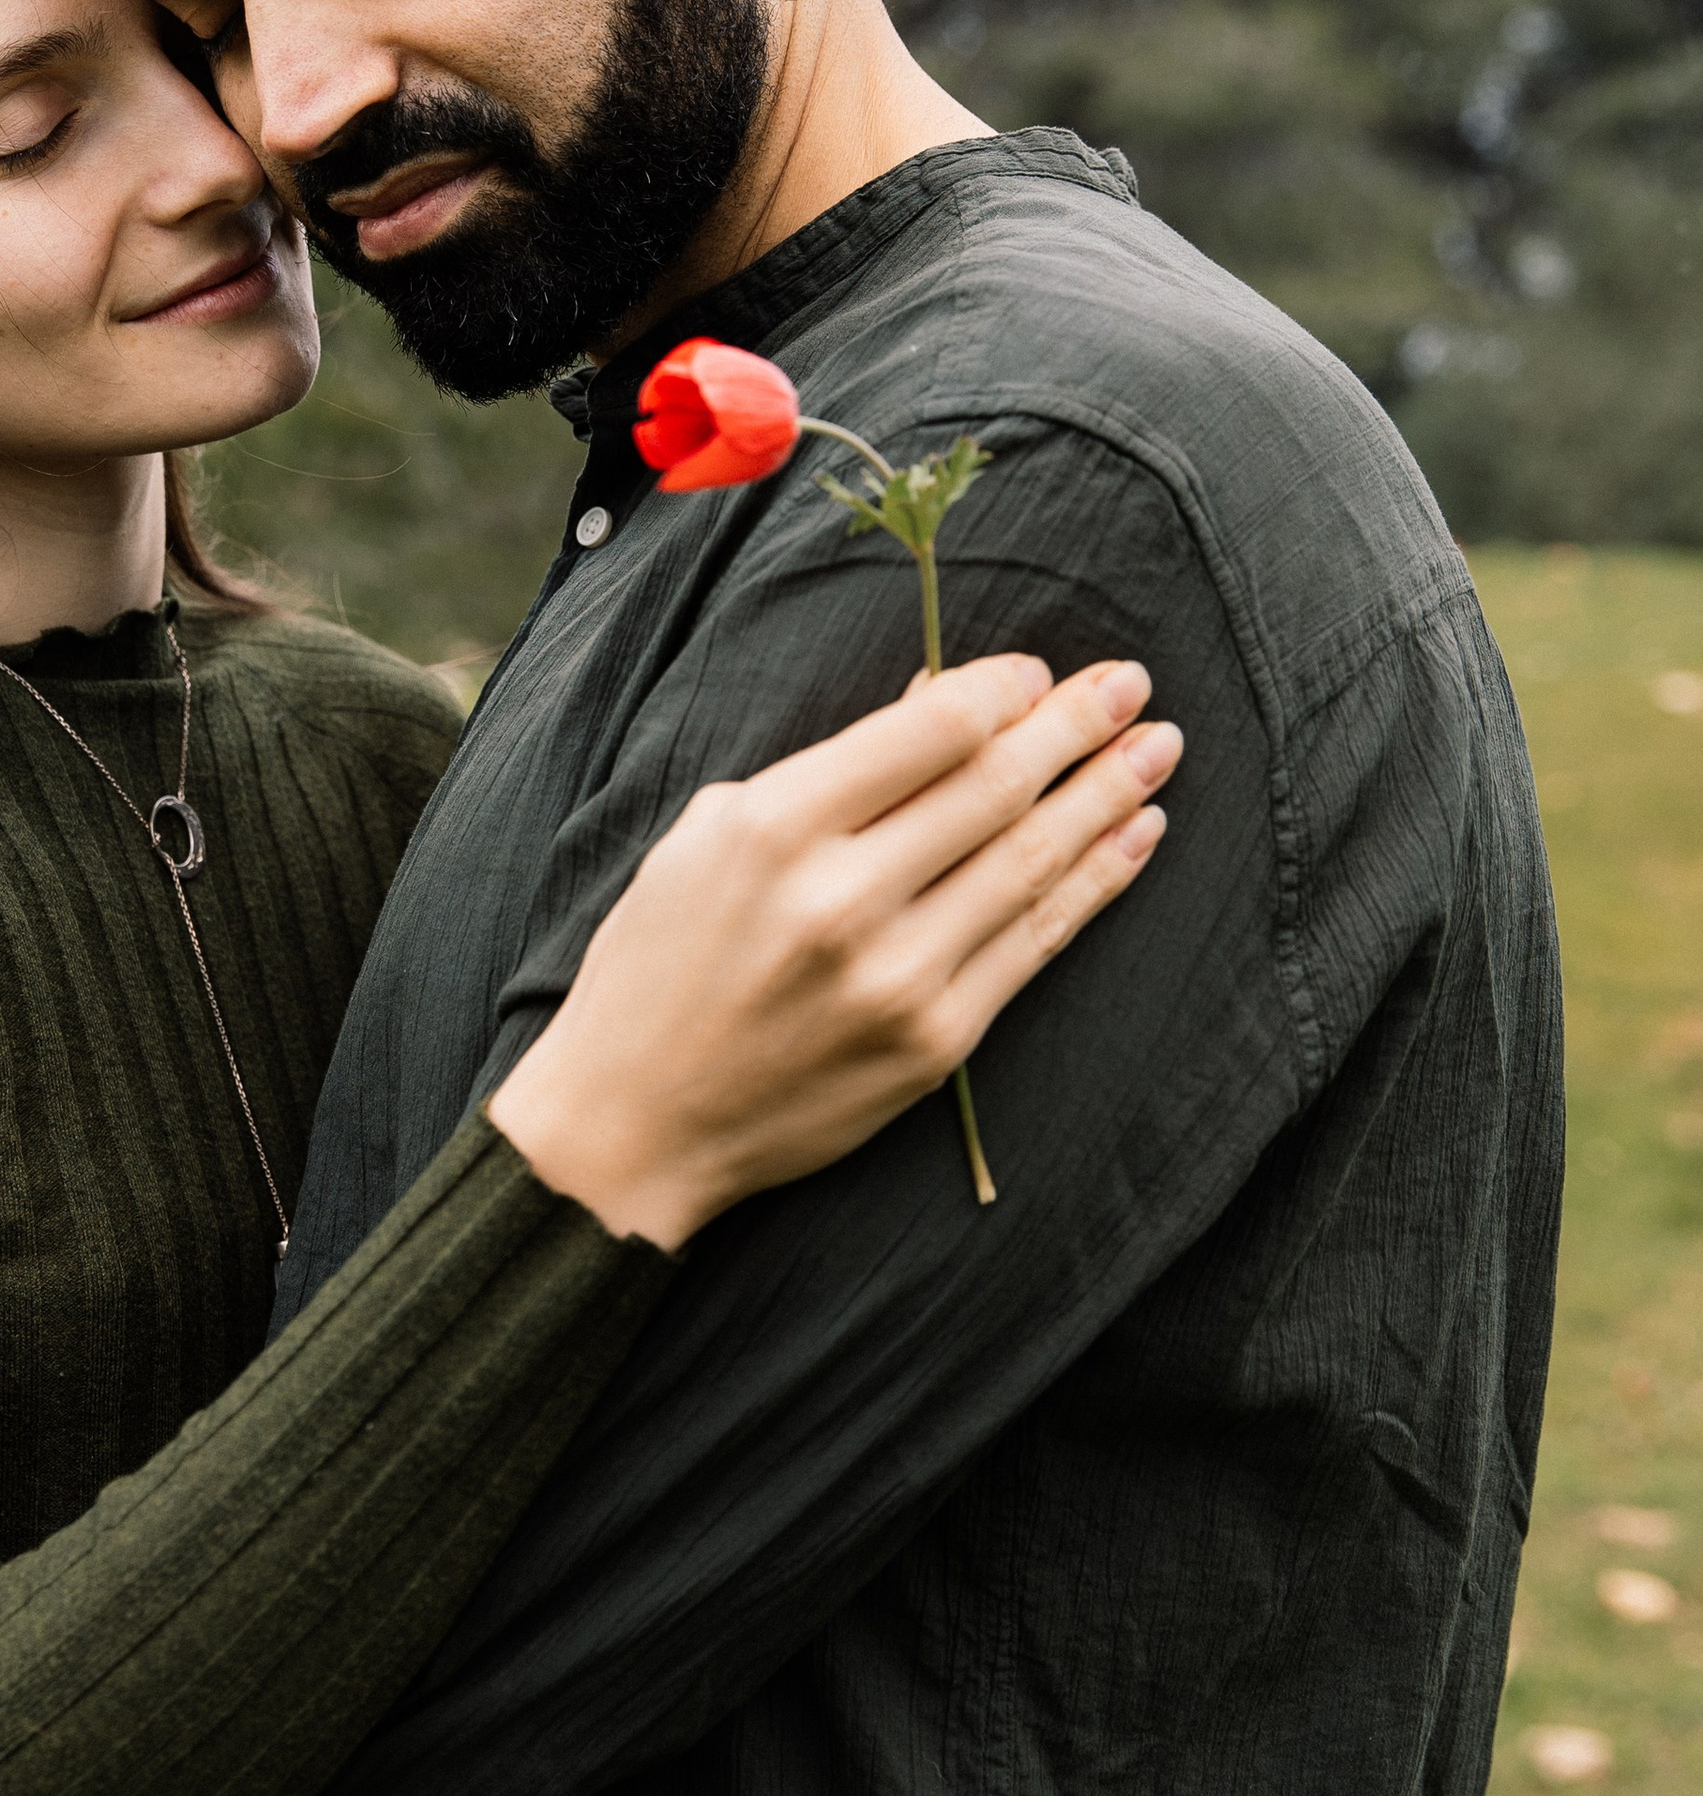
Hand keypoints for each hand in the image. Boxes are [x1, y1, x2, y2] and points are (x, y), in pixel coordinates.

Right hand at [487, 654, 1178, 1250]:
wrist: (635, 1123)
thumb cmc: (658, 964)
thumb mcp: (707, 839)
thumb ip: (826, 772)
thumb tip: (936, 702)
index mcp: (774, 827)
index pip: (929, 732)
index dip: (1001, 691)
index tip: (1038, 672)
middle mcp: (841, 897)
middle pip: (995, 787)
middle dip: (1077, 726)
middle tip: (1133, 683)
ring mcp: (896, 976)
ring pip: (1032, 862)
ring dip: (1108, 796)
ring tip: (1160, 748)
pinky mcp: (933, 1041)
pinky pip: (1036, 943)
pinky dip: (1095, 883)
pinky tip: (1134, 837)